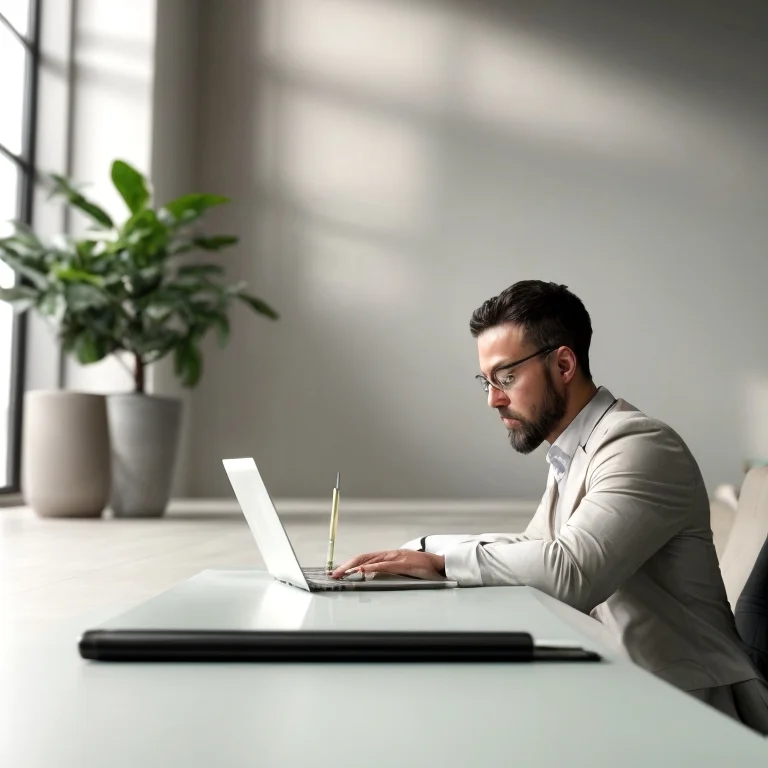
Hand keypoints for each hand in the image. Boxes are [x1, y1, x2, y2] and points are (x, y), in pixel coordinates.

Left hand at [330, 549, 445, 580]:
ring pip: (369, 560)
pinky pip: (384, 565)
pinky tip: (363, 571)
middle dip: (346, 566)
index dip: (349, 564)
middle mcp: (387, 554)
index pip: (363, 558)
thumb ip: (386, 571)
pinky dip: (372, 568)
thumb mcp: (399, 569)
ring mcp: (394, 557)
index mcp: (386, 556)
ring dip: (354, 567)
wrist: (437, 563)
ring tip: (342, 573)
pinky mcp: (401, 563)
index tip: (337, 571)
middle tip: (333, 574)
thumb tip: (371, 577)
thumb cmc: (419, 567)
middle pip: (362, 558)